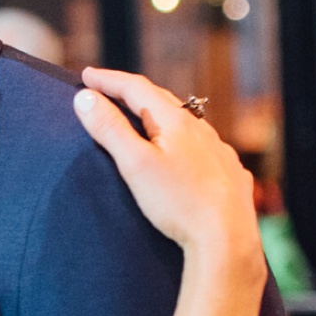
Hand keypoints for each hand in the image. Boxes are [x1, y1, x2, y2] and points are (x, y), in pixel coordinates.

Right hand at [74, 67, 260, 269]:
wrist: (227, 240)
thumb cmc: (180, 204)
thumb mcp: (135, 165)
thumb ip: (110, 129)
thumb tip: (85, 97)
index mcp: (177, 122)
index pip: (137, 88)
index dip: (109, 80)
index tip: (86, 75)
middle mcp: (202, 130)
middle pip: (163, 101)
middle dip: (134, 94)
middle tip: (110, 91)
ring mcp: (219, 152)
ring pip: (187, 125)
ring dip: (162, 117)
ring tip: (145, 120)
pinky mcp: (230, 175)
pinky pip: (205, 150)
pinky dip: (186, 144)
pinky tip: (185, 156)